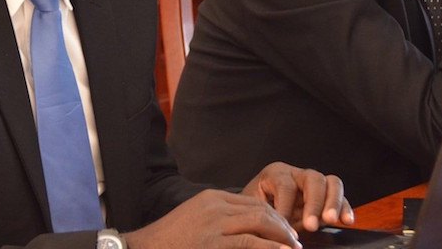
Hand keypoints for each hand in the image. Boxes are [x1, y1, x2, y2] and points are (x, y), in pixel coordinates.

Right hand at [122, 189, 301, 248]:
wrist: (145, 248)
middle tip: (295, 241)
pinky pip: (250, 242)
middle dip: (283, 226)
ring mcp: (213, 222)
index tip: (286, 231)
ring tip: (293, 248)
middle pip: (260, 209)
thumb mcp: (196, 221)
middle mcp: (215, 205)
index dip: (274, 216)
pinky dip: (270, 248)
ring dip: (281, 236)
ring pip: (259, 221)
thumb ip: (218, 220)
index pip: (252, 201)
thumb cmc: (171, 241)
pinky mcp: (213, 242)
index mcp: (211, 198)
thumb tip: (246, 232)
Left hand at [243, 162, 352, 231]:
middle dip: (313, 203)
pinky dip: (346, 208)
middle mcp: (298, 174)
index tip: (283, 225)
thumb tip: (270, 228)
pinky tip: (346, 221)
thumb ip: (262, 214)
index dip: (285, 207)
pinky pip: (342, 197)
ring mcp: (315, 184)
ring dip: (333, 203)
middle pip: (313, 179)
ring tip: (329, 221)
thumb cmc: (255, 206)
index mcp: (277, 173)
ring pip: (332, 183)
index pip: (285, 186)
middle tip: (310, 225)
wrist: (259, 209)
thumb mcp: (253, 207)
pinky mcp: (327, 196)